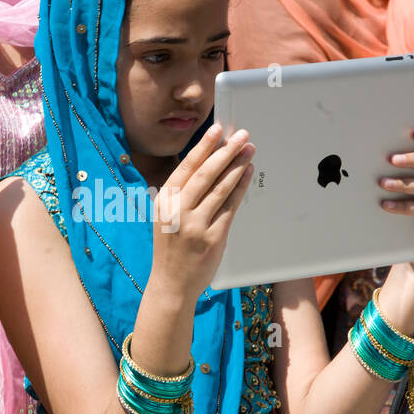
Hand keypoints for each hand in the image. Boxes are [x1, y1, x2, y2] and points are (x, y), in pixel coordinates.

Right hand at [151, 122, 255, 299]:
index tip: (218, 130)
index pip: (186, 167)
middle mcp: (178, 211)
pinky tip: (247, 174)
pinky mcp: (213, 238)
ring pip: (220, 188)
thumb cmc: (172, 247)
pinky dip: (240, 188)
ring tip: (249, 150)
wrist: (171, 283)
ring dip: (237, 166)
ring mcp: (195, 225)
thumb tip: (209, 162)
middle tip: (241, 135)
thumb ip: (182, 193)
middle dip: (225, 151)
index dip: (204, 146)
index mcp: (164, 201)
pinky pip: (230, 207)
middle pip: (205, 174)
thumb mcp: (166, 216)